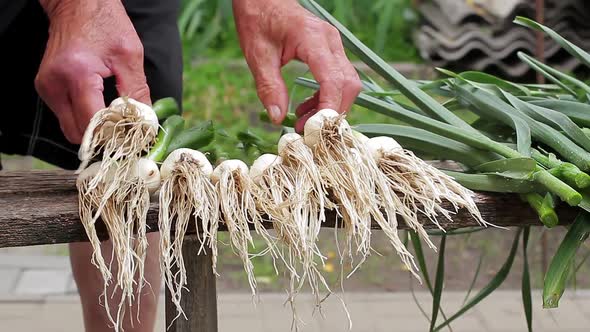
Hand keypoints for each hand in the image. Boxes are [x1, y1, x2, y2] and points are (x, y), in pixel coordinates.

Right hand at [35, 0, 150, 143]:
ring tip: (114, 120)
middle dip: (103, 137)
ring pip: (70, 128)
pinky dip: (84, 119)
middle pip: (78, 133)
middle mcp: (55, 84)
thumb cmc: (105, 23)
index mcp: (77, 74)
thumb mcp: (130, 56)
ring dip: (93, 130)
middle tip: (125, 132)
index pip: (93, 122)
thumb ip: (137, 91)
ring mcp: (47, 88)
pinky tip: (101, 109)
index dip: (115, 134)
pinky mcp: (46, 88)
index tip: (134, 135)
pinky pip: (66, 116)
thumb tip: (146, 121)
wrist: (77, 5)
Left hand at [232, 0, 361, 132]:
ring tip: (302, 120)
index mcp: (312, 39)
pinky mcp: (331, 50)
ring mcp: (333, 44)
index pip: (333, 80)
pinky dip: (327, 96)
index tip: (314, 130)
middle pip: (348, 84)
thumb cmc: (257, 19)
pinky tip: (306, 106)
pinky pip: (339, 78)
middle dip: (332, 111)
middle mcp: (330, 41)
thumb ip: (269, 86)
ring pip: (347, 83)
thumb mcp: (257, 55)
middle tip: (306, 129)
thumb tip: (278, 118)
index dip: (328, 108)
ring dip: (330, 105)